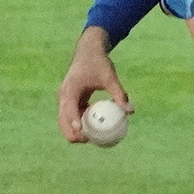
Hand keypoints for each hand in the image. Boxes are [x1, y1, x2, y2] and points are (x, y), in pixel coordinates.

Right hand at [57, 26, 131, 142]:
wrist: (89, 51)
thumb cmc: (99, 63)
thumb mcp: (110, 77)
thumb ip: (119, 94)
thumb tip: (130, 111)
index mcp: (71, 89)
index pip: (69, 109)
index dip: (74, 123)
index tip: (82, 134)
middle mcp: (65, 95)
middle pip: (63, 119)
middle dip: (72, 133)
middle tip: (88, 142)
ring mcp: (67, 98)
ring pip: (65, 120)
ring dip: (75, 131)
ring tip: (92, 141)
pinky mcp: (72, 99)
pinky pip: (73, 115)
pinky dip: (80, 124)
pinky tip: (94, 132)